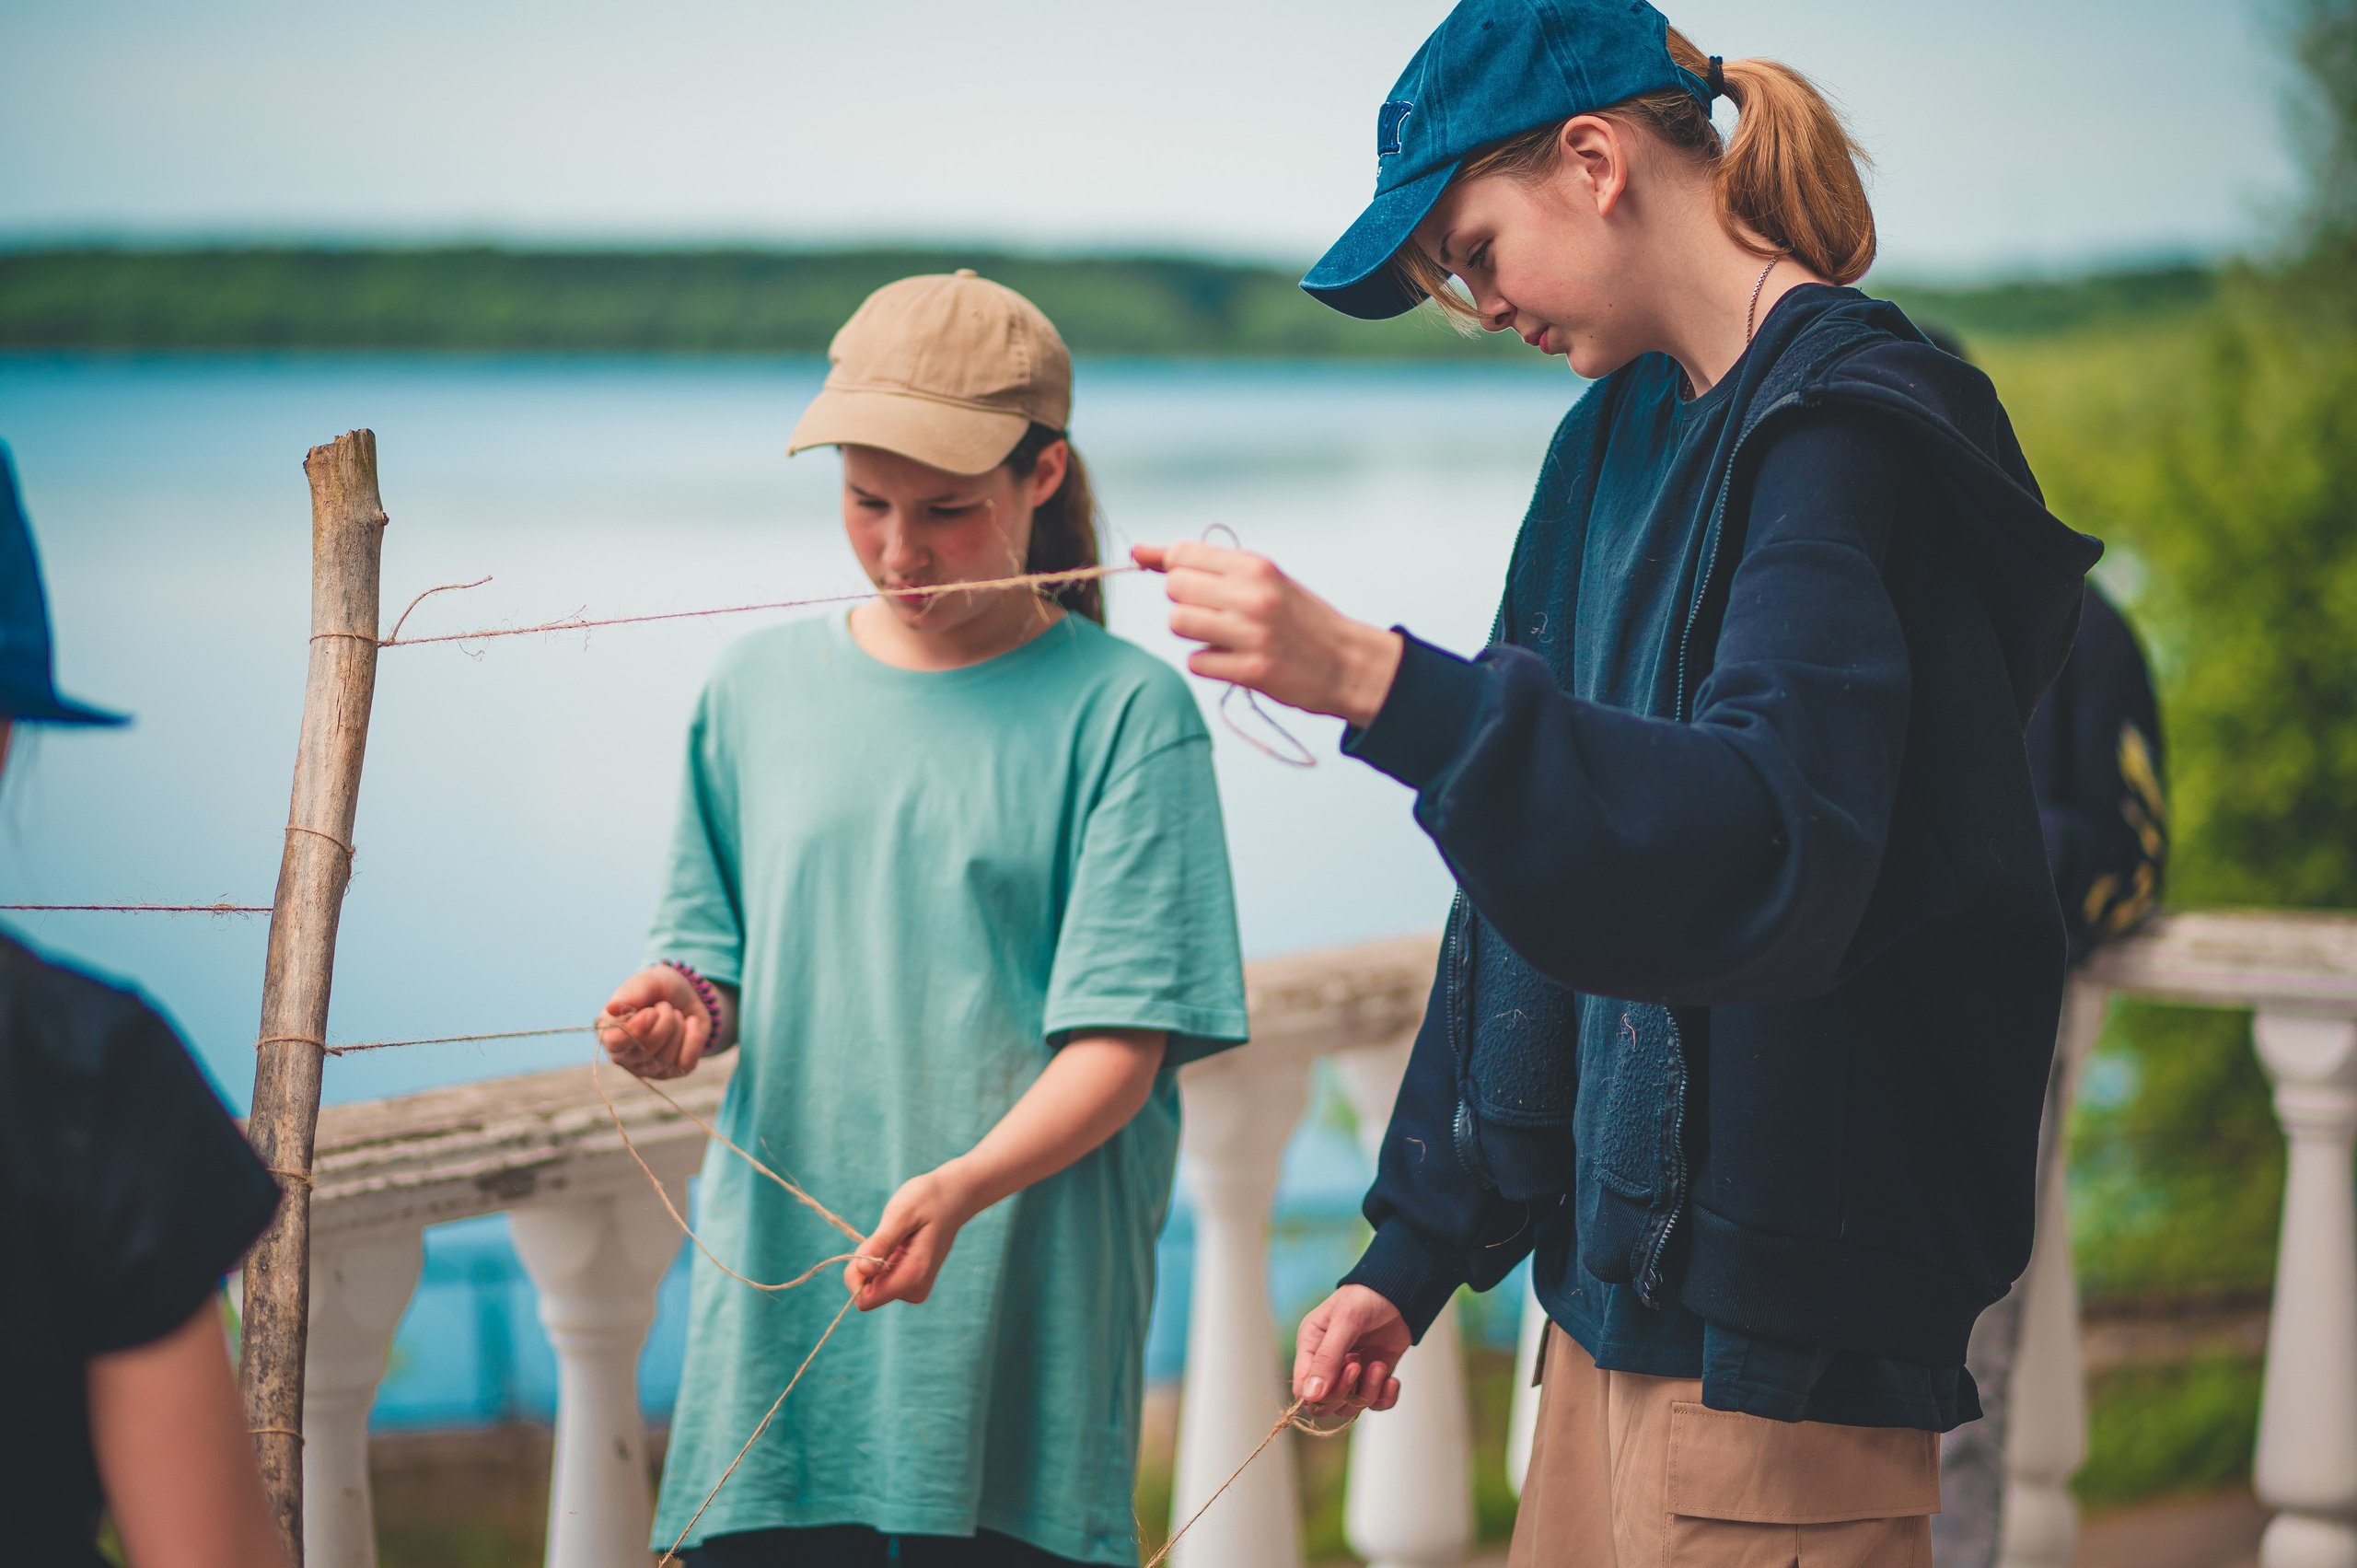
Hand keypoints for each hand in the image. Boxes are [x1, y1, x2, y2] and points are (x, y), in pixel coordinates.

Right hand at [595, 966, 708, 1079]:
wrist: (687, 994)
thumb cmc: (659, 989)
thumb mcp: (648, 981)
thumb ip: (632, 993)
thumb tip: (611, 1008)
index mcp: (611, 1032)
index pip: (616, 1043)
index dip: (635, 1030)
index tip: (650, 1013)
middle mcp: (627, 1056)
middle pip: (648, 1049)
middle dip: (665, 1021)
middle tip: (665, 1006)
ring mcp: (650, 1068)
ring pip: (667, 1058)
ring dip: (678, 1027)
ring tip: (675, 1014)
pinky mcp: (674, 1071)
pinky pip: (687, 1064)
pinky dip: (694, 1039)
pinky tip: (691, 1023)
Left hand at [846, 1163, 980, 1310]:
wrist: (954, 1198)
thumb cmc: (927, 1200)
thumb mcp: (901, 1214)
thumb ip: (881, 1242)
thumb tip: (862, 1270)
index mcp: (914, 1276)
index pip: (866, 1299)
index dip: (856, 1275)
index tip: (867, 1246)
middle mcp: (915, 1289)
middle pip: (867, 1293)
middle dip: (865, 1265)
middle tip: (885, 1236)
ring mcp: (915, 1288)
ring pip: (872, 1286)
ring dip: (874, 1261)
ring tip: (897, 1237)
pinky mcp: (912, 1284)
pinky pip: (881, 1280)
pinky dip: (882, 1261)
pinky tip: (900, 1243)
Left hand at [1132, 542, 1402, 728]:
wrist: (1347, 662)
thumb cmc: (1298, 617)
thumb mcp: (1262, 578)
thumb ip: (1203, 564)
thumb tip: (1136, 551)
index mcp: (1256, 566)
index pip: (1182, 555)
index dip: (1175, 570)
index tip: (1193, 584)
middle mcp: (1254, 595)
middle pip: (1175, 589)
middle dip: (1184, 602)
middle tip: (1213, 613)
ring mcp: (1253, 633)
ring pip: (1178, 623)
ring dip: (1191, 633)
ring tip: (1219, 636)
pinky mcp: (1252, 670)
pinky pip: (1196, 662)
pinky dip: (1207, 663)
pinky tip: (1232, 660)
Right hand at [1293, 1284, 1410, 1416]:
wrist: (1399, 1292)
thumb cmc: (1365, 1297)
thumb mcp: (1345, 1321)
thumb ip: (1327, 1358)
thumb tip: (1310, 1396)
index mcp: (1310, 1347)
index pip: (1303, 1389)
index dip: (1322, 1392)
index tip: (1346, 1370)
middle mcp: (1327, 1365)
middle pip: (1325, 1404)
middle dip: (1346, 1392)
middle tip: (1359, 1365)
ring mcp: (1351, 1374)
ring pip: (1350, 1407)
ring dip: (1368, 1392)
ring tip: (1379, 1366)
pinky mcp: (1373, 1379)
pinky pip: (1375, 1405)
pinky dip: (1385, 1398)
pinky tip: (1392, 1378)